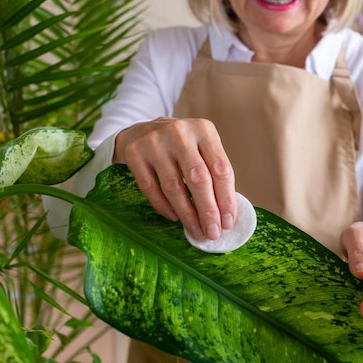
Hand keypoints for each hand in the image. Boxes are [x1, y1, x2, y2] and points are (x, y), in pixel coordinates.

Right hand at [113, 117, 235, 240]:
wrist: (142, 130)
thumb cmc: (182, 146)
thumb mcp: (202, 148)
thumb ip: (214, 174)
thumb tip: (225, 214)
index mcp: (204, 130)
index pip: (220, 169)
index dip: (226, 198)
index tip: (228, 222)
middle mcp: (180, 133)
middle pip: (198, 179)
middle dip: (208, 211)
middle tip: (213, 233)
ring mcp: (154, 143)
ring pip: (174, 187)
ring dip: (187, 214)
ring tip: (196, 231)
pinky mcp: (134, 154)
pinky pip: (151, 188)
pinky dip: (164, 207)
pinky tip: (175, 218)